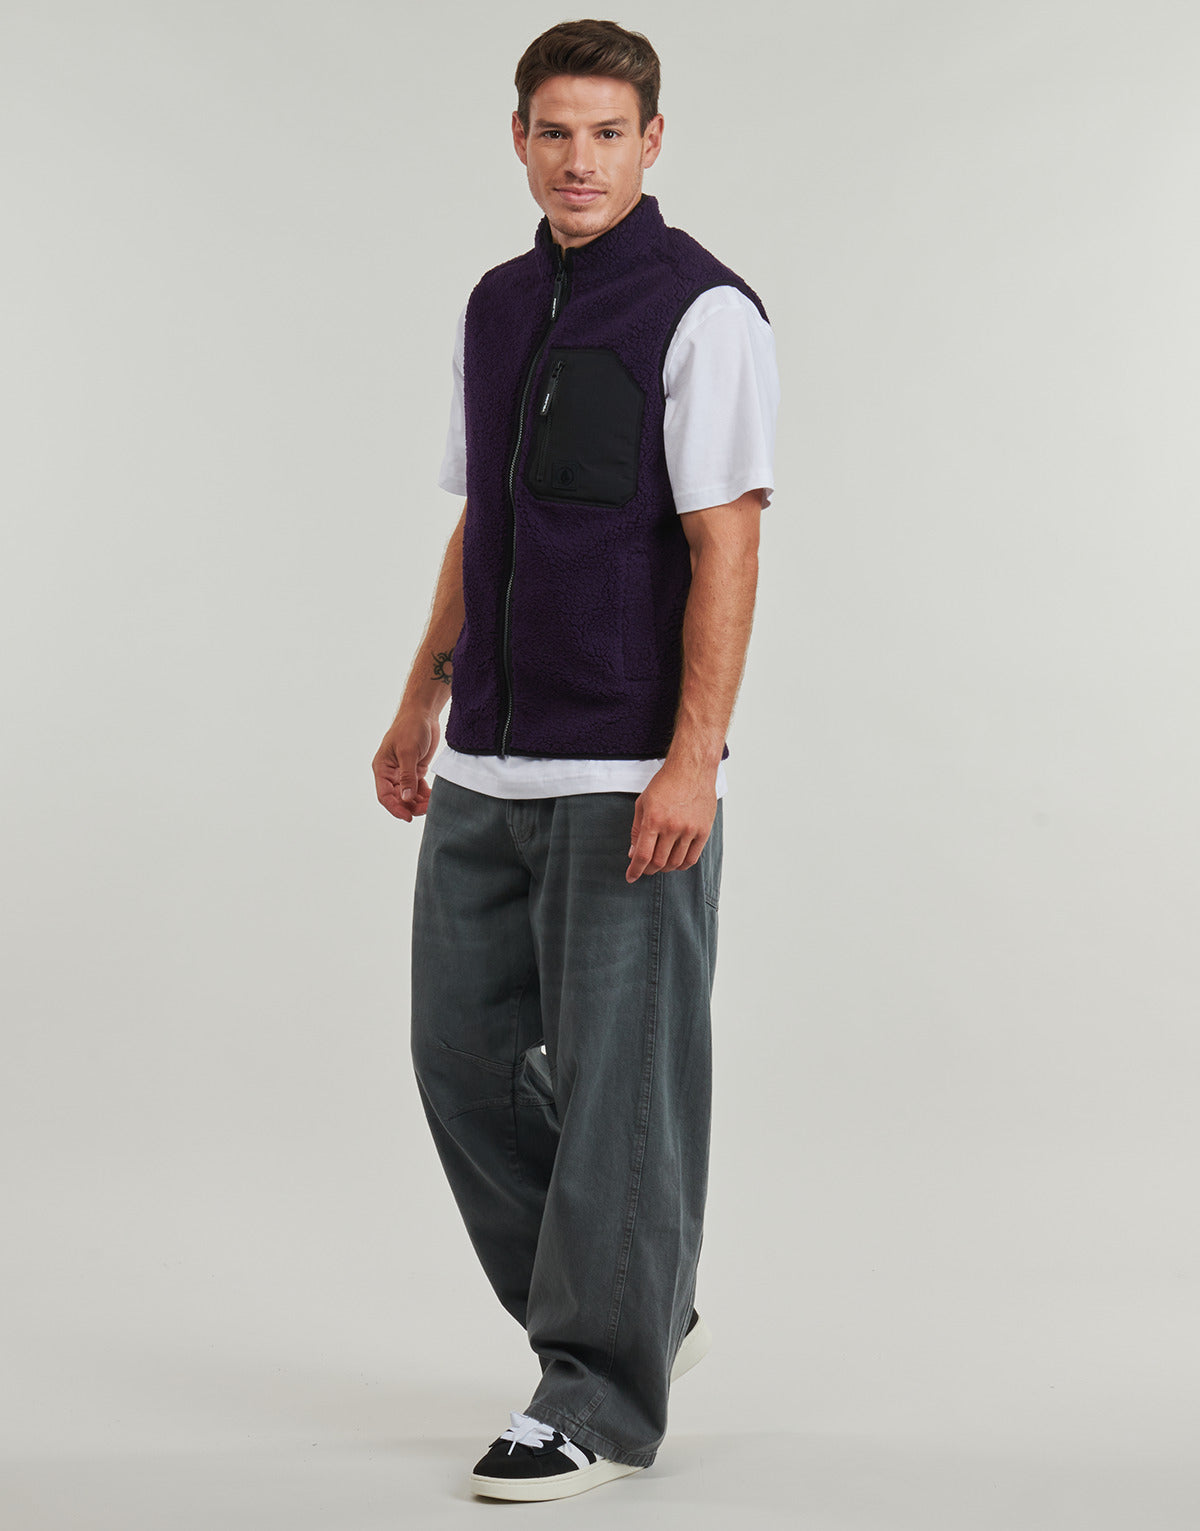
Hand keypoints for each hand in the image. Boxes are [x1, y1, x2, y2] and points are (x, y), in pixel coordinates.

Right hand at [373, 708, 438, 821]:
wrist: (424, 713)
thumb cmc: (410, 727)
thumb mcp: (408, 752)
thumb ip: (407, 776)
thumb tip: (405, 798)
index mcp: (382, 768)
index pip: (384, 796)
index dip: (395, 808)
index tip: (408, 817)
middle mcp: (390, 773)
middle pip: (397, 798)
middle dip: (410, 807)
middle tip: (426, 810)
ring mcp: (403, 772)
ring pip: (408, 796)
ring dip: (419, 803)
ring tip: (432, 805)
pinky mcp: (416, 770)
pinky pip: (418, 789)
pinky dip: (425, 795)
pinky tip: (433, 798)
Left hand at [627, 764, 717, 883]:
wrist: (692, 769)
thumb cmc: (665, 783)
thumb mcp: (643, 803)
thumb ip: (636, 829)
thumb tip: (632, 853)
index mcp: (654, 820)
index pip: (642, 855)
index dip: (635, 870)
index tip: (631, 877)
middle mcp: (672, 827)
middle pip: (659, 862)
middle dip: (648, 870)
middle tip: (644, 869)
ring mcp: (690, 830)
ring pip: (675, 862)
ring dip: (665, 868)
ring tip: (659, 866)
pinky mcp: (703, 830)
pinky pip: (692, 857)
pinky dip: (682, 865)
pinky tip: (675, 863)